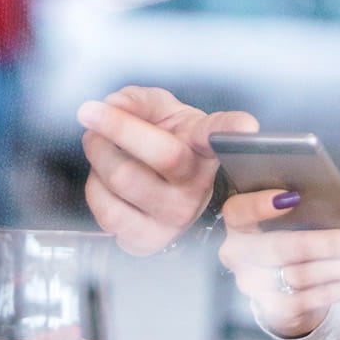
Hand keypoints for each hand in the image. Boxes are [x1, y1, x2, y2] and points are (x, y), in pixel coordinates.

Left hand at [77, 86, 258, 255]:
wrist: (161, 190)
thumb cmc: (164, 143)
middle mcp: (196, 184)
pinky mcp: (149, 240)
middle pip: (162, 154)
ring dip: (98, 154)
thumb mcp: (159, 111)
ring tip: (99, 145)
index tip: (247, 126)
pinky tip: (104, 181)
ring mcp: (176, 217)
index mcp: (203, 145)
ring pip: (124, 179)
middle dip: (115, 127)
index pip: (221, 134)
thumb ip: (138, 99)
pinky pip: (107, 212)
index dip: (235, 129)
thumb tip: (114, 104)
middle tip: (93, 114)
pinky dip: (94, 188)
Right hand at [219, 189, 339, 338]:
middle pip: (281, 248)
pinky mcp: (278, 310)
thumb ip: (299, 212)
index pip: (237, 211)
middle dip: (327, 244)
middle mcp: (239, 258)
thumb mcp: (285, 223)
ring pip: (305, 275)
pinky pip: (319, 297)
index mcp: (238, 226)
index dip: (260, 205)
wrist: (283, 290)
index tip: (294, 197)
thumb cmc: (289, 242)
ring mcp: (256, 288)